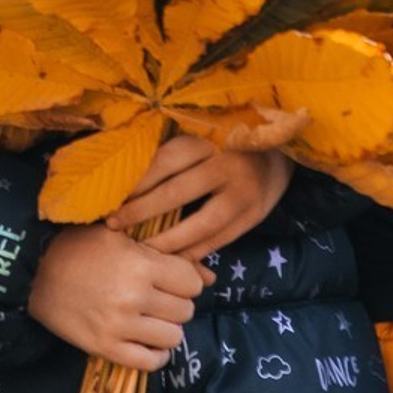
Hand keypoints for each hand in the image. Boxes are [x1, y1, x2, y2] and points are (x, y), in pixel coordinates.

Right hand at [29, 225, 209, 369]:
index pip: (191, 283)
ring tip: (152, 319)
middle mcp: (134, 298)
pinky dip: (156, 355)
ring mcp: (119, 326)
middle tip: (159, 298)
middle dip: (177, 304)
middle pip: (185, 311)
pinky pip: (149, 363)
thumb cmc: (79, 247)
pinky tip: (148, 342)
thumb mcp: (123, 238)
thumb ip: (168, 255)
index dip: (186, 281)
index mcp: (141, 265)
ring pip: (173, 337)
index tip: (172, 280)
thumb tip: (209, 277)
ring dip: (167, 329)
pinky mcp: (104, 348)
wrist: (33, 271)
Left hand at [113, 133, 293, 260]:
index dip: (138, 181)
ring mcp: (244, 194)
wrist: (279, 153)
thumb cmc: (228, 143)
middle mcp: (228, 165)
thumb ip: (175, 150)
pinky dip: (192, 252)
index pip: (166, 160)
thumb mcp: (204, 134)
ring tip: (141, 248)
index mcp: (211, 139)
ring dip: (166, 240)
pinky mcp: (253, 217)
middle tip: (114, 224)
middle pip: (177, 193)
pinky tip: (171, 258)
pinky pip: (217, 241)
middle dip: (141, 212)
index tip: (113, 195)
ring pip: (199, 225)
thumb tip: (125, 171)